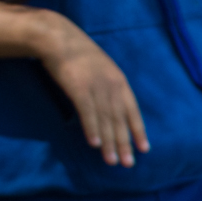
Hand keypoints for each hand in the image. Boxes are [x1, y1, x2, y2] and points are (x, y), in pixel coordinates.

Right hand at [38, 17, 146, 166]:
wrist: (57, 37)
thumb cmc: (77, 53)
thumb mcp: (101, 68)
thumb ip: (108, 86)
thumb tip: (111, 106)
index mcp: (119, 82)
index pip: (133, 111)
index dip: (138, 131)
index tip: (144, 148)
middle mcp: (111, 87)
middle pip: (120, 120)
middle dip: (124, 143)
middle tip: (128, 163)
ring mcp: (96, 88)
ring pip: (106, 120)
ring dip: (109, 143)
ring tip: (112, 161)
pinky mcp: (78, 88)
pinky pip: (88, 113)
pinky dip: (92, 129)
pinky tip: (94, 144)